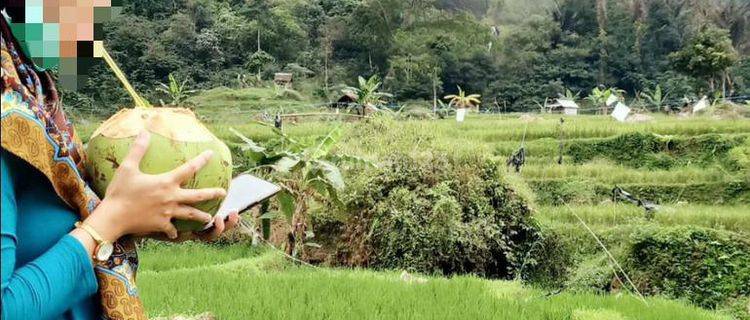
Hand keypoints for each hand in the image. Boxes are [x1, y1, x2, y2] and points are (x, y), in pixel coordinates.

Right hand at [83, 131, 226, 240]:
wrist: (113, 217)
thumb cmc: (119, 191)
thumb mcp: (128, 167)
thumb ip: (138, 150)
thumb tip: (144, 132)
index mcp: (166, 182)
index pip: (189, 168)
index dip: (201, 160)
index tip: (211, 154)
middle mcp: (171, 197)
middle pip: (198, 195)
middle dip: (212, 193)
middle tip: (223, 193)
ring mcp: (168, 213)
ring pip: (190, 215)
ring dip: (201, 216)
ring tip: (209, 218)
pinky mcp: (161, 225)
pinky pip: (171, 229)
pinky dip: (174, 231)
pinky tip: (175, 234)